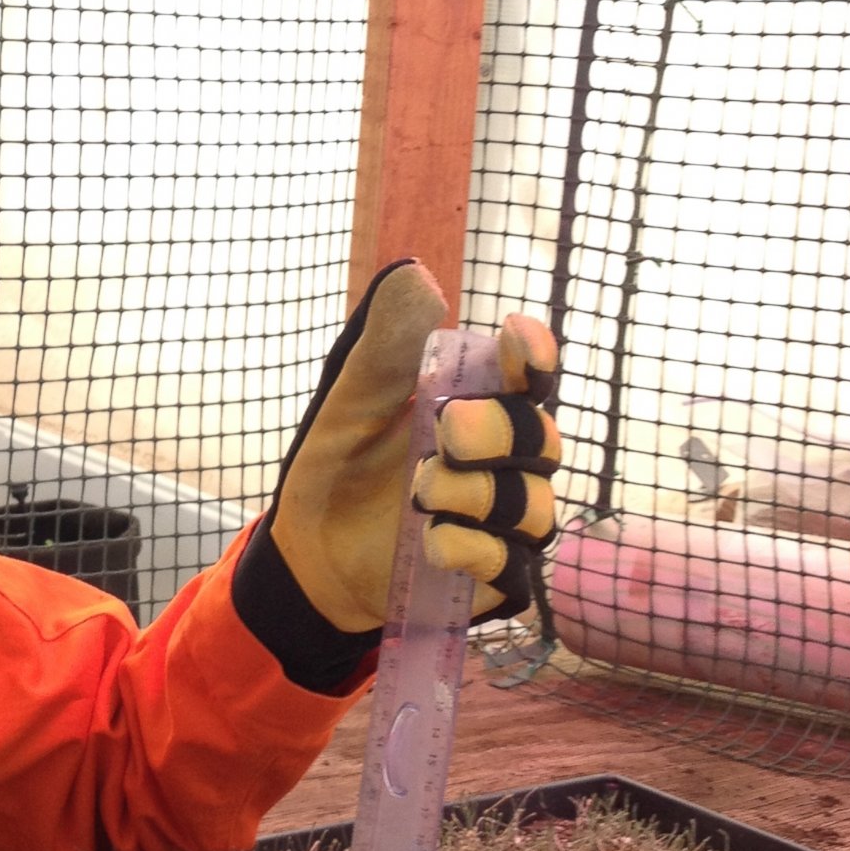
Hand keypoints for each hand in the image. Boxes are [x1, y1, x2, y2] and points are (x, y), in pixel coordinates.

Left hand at [267, 260, 559, 634]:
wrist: (310, 549)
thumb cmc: (343, 462)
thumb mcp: (352, 398)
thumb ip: (385, 343)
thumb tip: (416, 276)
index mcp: (479, 403)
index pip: (530, 372)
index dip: (535, 355)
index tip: (518, 343)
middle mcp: (506, 459)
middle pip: (539, 437)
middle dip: (496, 431)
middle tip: (444, 431)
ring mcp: (506, 519)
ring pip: (531, 503)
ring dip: (474, 494)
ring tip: (419, 494)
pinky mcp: (495, 575)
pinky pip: (512, 563)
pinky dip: (473, 548)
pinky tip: (432, 542)